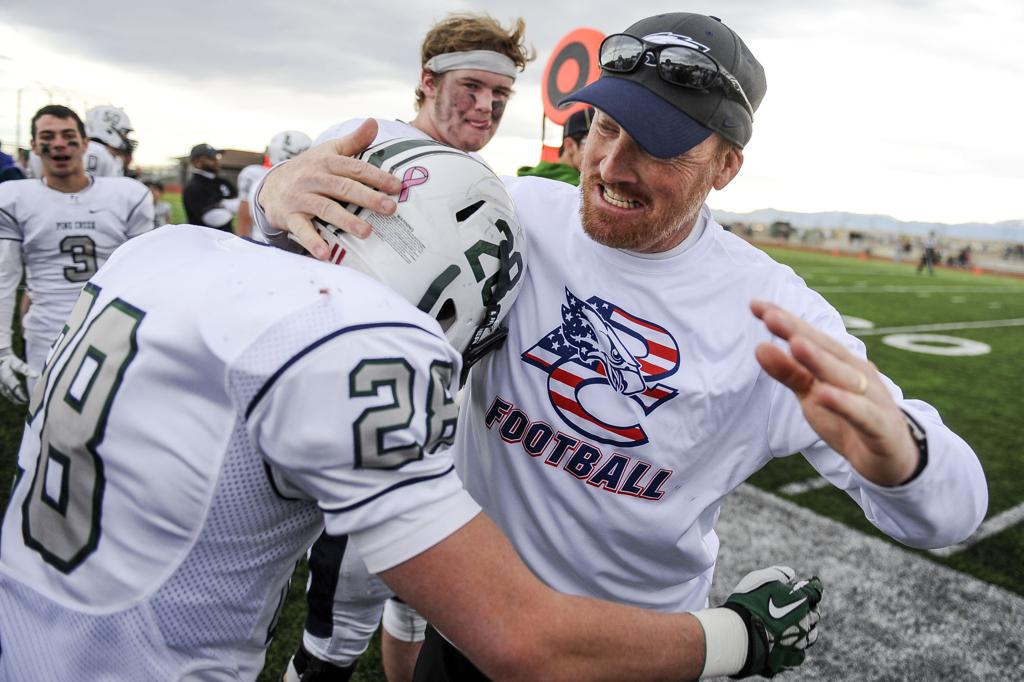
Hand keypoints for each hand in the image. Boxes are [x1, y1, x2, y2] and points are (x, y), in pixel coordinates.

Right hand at [0, 353, 37, 404]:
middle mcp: (2, 382)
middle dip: (17, 399)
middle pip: (9, 394)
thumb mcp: (17, 363)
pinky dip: (8, 395)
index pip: (15, 390)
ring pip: (5, 393)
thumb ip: (26, 370)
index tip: (27, 400)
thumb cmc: (9, 360)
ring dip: (12, 398)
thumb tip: (37, 375)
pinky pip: (3, 391)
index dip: (21, 396)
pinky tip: (12, 397)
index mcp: (7, 378)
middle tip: (24, 403)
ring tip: (19, 402)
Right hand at [255, 119, 402, 259]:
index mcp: (326, 162)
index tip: (397, 186)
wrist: (271, 185)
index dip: (376, 176)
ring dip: (346, 221)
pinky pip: (302, 230)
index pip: (354, 168)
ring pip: (325, 208)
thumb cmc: (310, 169)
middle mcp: (313, 178)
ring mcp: (300, 198)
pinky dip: (313, 242)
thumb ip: (353, 141)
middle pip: (342, 187)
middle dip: (367, 198)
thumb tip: (374, 122)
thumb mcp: (329, 152)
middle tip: (390, 209)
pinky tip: (326, 254)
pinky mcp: (289, 216)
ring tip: (366, 232)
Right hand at [723, 565, 821, 678]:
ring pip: (811, 633)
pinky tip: (788, 639)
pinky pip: (801, 650)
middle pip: (814, 613)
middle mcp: (805, 620)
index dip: (812, 586)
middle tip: (798, 605)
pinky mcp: (792, 655)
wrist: (740, 633)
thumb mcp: (762, 579)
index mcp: (801, 600)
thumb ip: (780, 574)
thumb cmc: (750, 602)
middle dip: (809, 608)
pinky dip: (797, 644)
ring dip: (806, 627)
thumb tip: (792, 574)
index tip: (811, 584)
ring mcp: (800, 639)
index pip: (815, 591)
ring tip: (795, 624)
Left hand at [751, 300, 919, 485]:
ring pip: (844, 377)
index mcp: (839, 363)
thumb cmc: (847, 419)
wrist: (894, 458)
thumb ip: (789, 372)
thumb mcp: (811, 395)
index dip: (785, 321)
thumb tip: (759, 347)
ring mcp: (873, 398)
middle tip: (771, 315)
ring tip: (795, 344)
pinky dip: (844, 404)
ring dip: (820, 360)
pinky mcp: (882, 427)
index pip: (809, 337)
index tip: (754, 304)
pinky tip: (824, 394)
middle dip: (798, 331)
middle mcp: (858, 373)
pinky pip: (862, 414)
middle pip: (826, 349)